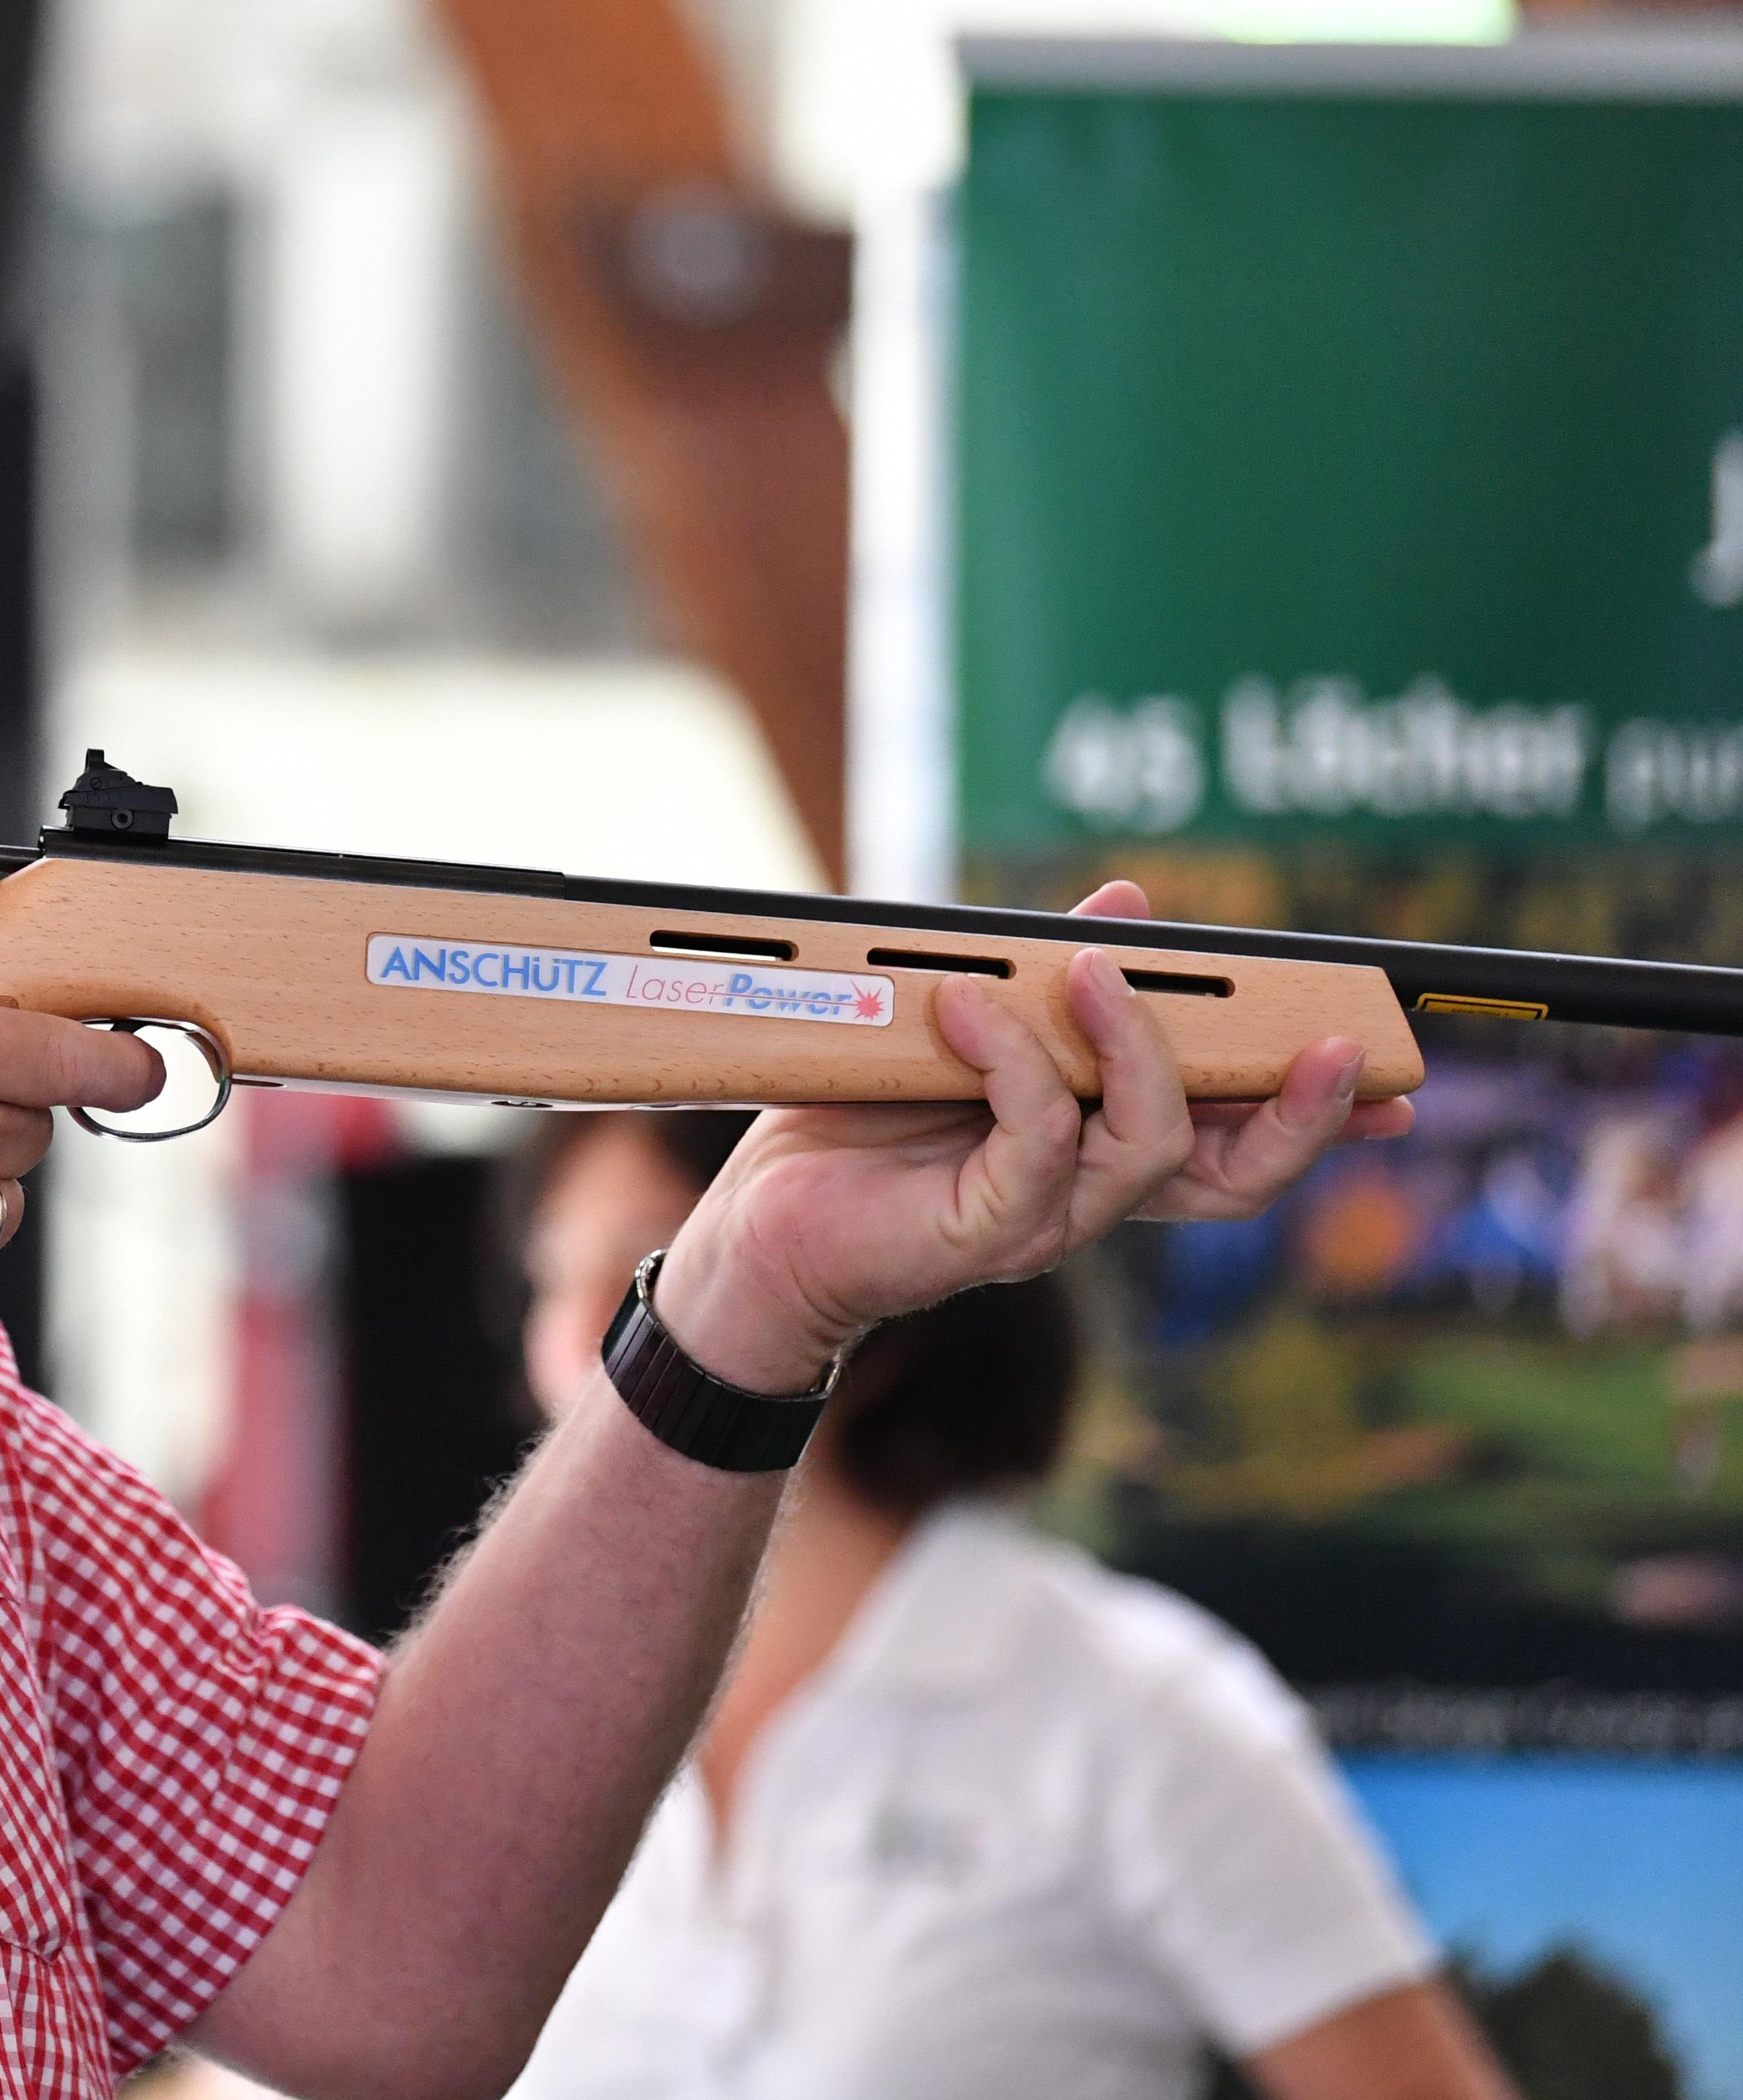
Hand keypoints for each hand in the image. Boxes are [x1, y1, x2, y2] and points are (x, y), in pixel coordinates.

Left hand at [652, 880, 1416, 1390]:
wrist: (759, 1224)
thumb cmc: (860, 1124)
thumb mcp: (964, 1030)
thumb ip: (1047, 977)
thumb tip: (1132, 906)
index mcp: (1099, 1152)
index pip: (1234, 1140)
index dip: (1313, 1111)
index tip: (1378, 1061)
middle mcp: (1088, 1196)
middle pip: (1234, 1178)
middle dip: (1294, 1115)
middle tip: (1327, 1047)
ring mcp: (1040, 1221)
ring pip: (1148, 1152)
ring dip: (1137, 1051)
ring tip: (1094, 971)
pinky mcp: (977, 1231)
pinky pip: (1034, 1145)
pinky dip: (1015, 1064)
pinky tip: (970, 1005)